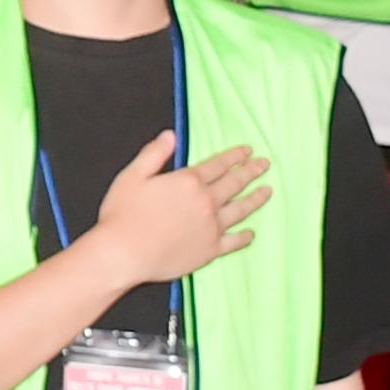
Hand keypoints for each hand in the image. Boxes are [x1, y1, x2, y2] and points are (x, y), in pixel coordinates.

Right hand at [91, 131, 271, 284]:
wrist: (124, 254)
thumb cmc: (123, 215)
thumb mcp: (132, 176)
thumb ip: (154, 154)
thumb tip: (171, 136)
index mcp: (188, 182)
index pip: (218, 164)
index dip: (234, 156)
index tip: (247, 151)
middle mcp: (206, 202)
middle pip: (235, 183)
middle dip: (251, 172)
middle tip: (264, 164)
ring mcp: (211, 227)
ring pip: (241, 210)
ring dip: (256, 199)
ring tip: (267, 192)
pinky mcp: (210, 250)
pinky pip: (234, 241)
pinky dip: (245, 237)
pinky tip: (251, 233)